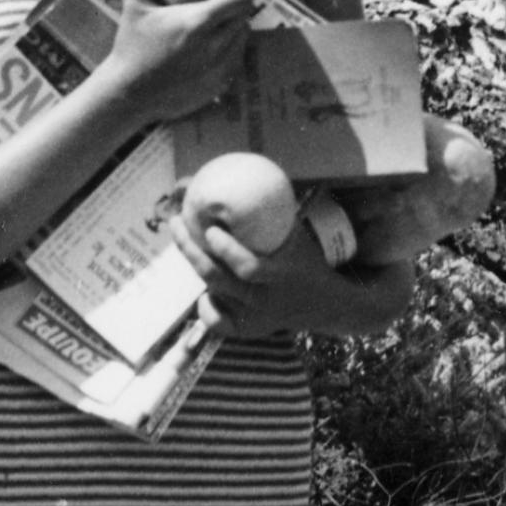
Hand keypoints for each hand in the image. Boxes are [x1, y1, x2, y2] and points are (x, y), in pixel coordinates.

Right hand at [96, 0, 257, 124]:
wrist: (128, 95)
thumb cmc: (131, 46)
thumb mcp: (134, 3)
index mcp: (198, 22)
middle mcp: (215, 46)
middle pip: (245, 15)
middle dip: (246, 0)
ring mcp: (220, 68)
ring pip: (243, 37)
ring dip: (239, 24)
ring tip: (227, 15)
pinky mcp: (220, 86)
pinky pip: (236, 59)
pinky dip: (232, 47)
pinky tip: (218, 42)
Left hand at [178, 216, 413, 339]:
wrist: (329, 304)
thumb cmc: (309, 258)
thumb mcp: (298, 233)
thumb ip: (276, 211)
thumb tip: (244, 174)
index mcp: (282, 274)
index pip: (248, 268)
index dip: (226, 251)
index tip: (210, 228)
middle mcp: (266, 300)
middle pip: (218, 280)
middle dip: (191, 251)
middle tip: (176, 224)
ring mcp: (256, 318)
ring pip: (213, 296)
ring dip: (194, 267)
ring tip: (182, 239)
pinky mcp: (250, 331)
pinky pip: (218, 323)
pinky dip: (206, 307)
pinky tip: (204, 290)